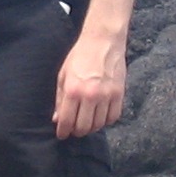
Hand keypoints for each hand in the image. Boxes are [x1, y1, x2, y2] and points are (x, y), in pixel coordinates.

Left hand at [53, 24, 127, 138]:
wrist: (102, 41)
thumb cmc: (80, 56)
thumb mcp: (63, 75)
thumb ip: (59, 98)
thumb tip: (56, 118)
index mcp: (73, 90)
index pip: (67, 120)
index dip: (63, 131)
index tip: (62, 135)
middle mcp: (90, 95)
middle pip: (83, 126)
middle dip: (77, 132)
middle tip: (74, 130)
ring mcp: (106, 95)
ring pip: (99, 124)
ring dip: (91, 127)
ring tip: (87, 123)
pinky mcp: (119, 94)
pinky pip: (113, 117)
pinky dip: (106, 121)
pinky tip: (100, 117)